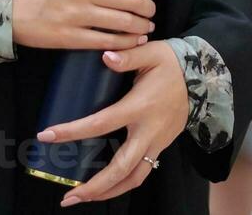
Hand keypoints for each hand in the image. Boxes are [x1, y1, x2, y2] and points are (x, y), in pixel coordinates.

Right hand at [13, 0, 163, 51]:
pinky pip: (107, 42)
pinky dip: (125, 44)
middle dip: (148, 7)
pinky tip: (132, 43)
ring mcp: (77, 15)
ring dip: (141, 27)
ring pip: (124, 23)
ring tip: (145, 28)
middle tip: (150, 11)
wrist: (1, 6)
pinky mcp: (70, 38)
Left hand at [36, 41, 187, 206]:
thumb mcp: (151, 53)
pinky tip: (105, 187)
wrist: (204, 77)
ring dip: (108, 193)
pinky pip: (142, 173)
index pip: (101, 123)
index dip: (73, 131)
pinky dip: (123, 184)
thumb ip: (128, 56)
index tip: (47, 135)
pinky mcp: (161, 146)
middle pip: (120, 169)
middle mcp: (148, 131)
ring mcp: (157, 143)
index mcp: (139, 107)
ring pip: (133, 179)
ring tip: (82, 198)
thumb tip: (105, 57)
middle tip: (68, 196)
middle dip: (94, 187)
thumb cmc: (172, 64)